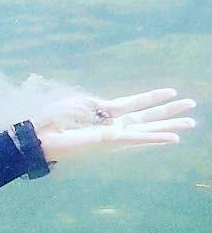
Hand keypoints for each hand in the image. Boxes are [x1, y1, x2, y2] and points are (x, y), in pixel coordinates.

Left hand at [30, 88, 195, 162]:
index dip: (152, 97)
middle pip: (147, 117)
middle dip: (169, 112)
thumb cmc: (54, 120)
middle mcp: (113, 124)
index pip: (134, 103)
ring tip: (191, 123)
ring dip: (170, 125)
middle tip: (192, 106)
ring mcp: (114, 133)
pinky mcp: (111, 141)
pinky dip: (156, 138)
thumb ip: (101, 106)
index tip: (172, 91)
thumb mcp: (81, 104)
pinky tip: (173, 138)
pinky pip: (138, 139)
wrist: (41, 135)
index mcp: (105, 111)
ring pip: (149, 128)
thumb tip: (113, 108)